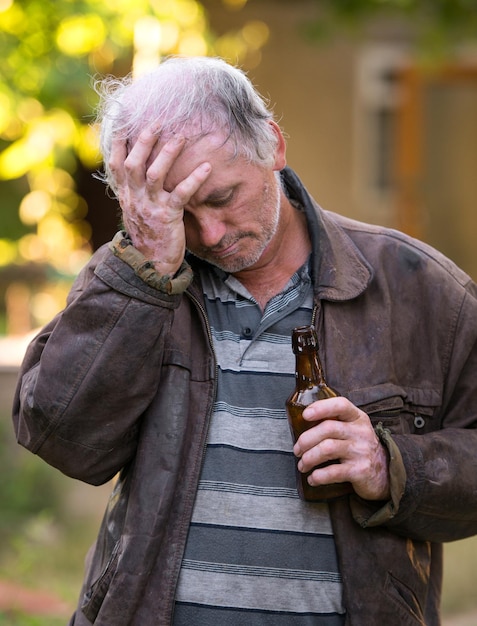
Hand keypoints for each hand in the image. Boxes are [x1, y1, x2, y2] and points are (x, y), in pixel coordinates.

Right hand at [108, 128, 211, 275]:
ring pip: (155, 174)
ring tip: (181, 137)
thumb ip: (133, 188)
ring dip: (168, 154)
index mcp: (126, 194)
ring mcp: (150, 207)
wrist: (150, 264)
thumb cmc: (147, 233)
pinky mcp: (168, 217)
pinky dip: (194, 179)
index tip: (123, 117)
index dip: (118, 140)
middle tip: (158, 121)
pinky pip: (181, 194)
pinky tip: (206, 167)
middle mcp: (134, 198)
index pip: (116, 163)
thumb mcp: (134, 209)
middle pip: (134, 163)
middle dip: (144, 140)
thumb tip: (134, 166)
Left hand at [293, 397, 390, 500]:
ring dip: (308, 458)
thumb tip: (301, 424)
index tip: (305, 415)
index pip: (340, 405)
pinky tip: (313, 478)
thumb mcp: (353, 429)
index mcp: (357, 418)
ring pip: (327, 449)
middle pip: (327, 428)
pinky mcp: (360, 471)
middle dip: (306, 439)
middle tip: (297, 450)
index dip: (321, 408)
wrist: (384, 473)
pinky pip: (333, 472)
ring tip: (302, 465)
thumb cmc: (359, 447)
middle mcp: (361, 432)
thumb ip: (334, 422)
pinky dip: (318, 476)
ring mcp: (361, 451)